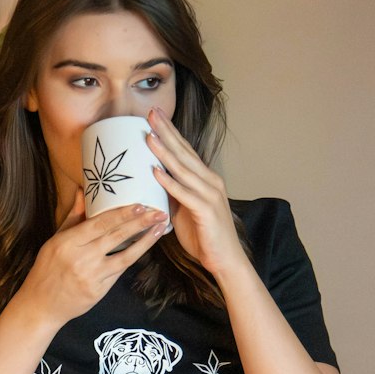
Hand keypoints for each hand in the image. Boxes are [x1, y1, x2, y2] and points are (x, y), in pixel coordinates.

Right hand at [18, 188, 168, 330]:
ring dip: (145, 241)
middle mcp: (81, 258)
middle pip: (116, 236)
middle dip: (140, 223)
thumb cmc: (47, 269)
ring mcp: (92, 276)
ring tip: (160, 229)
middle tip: (159, 212)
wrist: (41, 305)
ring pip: (125, 256)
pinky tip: (144, 247)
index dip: (122, 214)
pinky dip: (132, 258)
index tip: (140, 204)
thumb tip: (83, 191)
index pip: (100, 224)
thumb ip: (73, 217)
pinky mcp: (99, 291)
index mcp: (68, 242)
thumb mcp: (55, 240)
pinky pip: (119, 272)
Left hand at [145, 108, 245, 279]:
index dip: (170, 132)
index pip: (185, 151)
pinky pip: (184, 193)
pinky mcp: (206, 211)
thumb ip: (172, 193)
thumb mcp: (183, 209)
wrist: (225, 260)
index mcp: (205, 179)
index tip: (154, 116)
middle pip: (184, 152)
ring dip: (165, 151)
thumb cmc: (204, 236)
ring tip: (149, 135)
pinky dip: (169, 182)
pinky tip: (155, 171)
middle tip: (150, 112)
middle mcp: (210, 181)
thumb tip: (152, 181)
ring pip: (183, 169)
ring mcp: (210, 194)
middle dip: (166, 132)